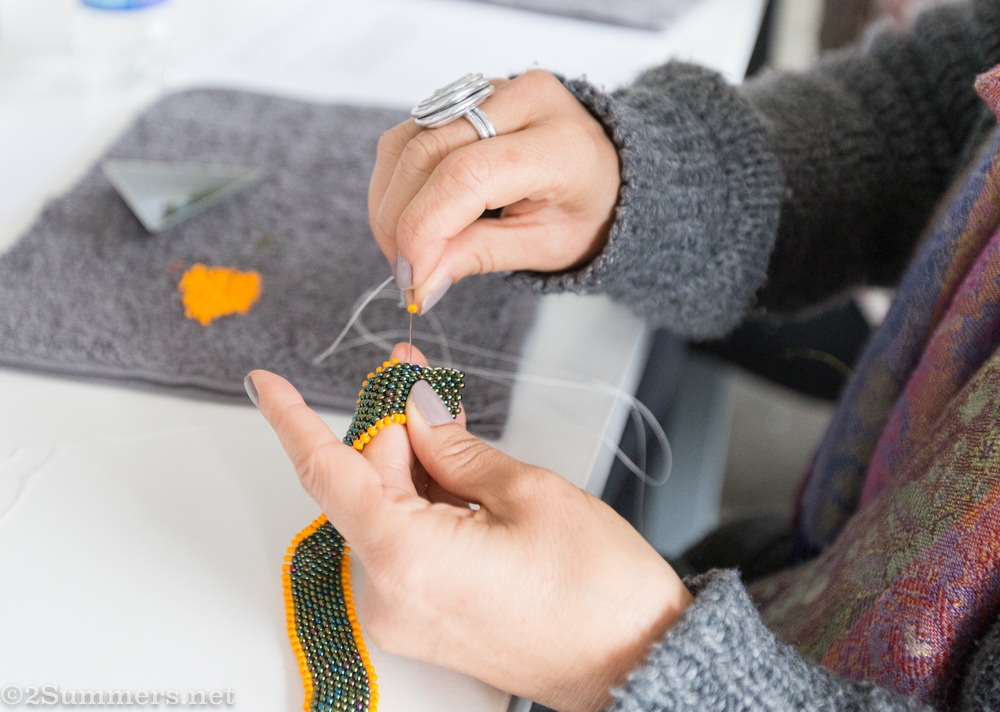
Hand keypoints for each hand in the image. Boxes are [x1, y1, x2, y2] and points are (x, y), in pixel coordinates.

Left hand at [248, 343, 690, 711]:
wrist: (634, 662)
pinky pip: (403, 543)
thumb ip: (455, 448)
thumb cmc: (598, 592)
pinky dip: (420, 500)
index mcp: (407, 556)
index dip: (293, 420)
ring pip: (383, 512)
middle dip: (387, 426)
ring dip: (409, 463)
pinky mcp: (422, 619)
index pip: (327, 471)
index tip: (268, 385)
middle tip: (412, 375)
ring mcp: (404, 613)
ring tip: (447, 418)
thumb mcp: (528, 491)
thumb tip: (417, 413)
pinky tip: (451, 467)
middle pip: (362, 486)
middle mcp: (390, 594)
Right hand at [369, 70, 619, 312]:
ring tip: (404, 249)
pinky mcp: (462, 98)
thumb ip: (479, 256)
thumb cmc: (584, 210)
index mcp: (558, 143)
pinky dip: (395, 184)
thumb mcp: (543, 247)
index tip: (412, 276)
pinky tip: (407, 217)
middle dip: (400, 221)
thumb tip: (419, 281)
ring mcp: (489, 91)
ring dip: (389, 203)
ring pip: (406, 142)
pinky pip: (407, 136)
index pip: (468, 175)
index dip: (424, 227)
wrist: (604, 173)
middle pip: (427, 155)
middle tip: (405, 273)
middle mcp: (523, 101)